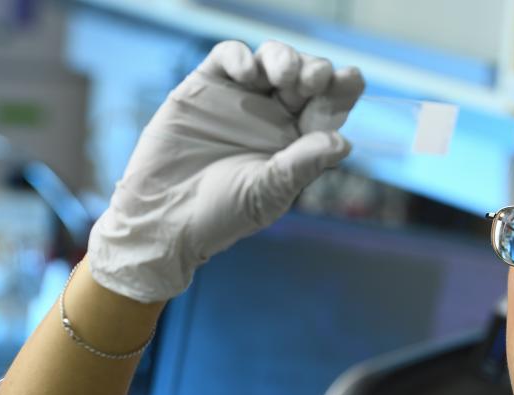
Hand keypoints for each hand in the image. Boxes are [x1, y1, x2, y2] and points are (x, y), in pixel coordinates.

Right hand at [87, 40, 363, 302]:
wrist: (162, 218)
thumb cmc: (220, 215)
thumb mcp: (266, 194)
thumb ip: (301, 165)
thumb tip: (343, 142)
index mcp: (298, 141)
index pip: (330, 107)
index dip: (343, 88)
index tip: (351, 80)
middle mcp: (274, 116)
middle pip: (306, 77)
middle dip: (316, 70)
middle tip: (314, 79)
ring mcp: (241, 99)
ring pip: (273, 60)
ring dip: (284, 59)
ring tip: (284, 75)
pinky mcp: (206, 87)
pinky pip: (229, 57)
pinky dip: (241, 57)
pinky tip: (246, 73)